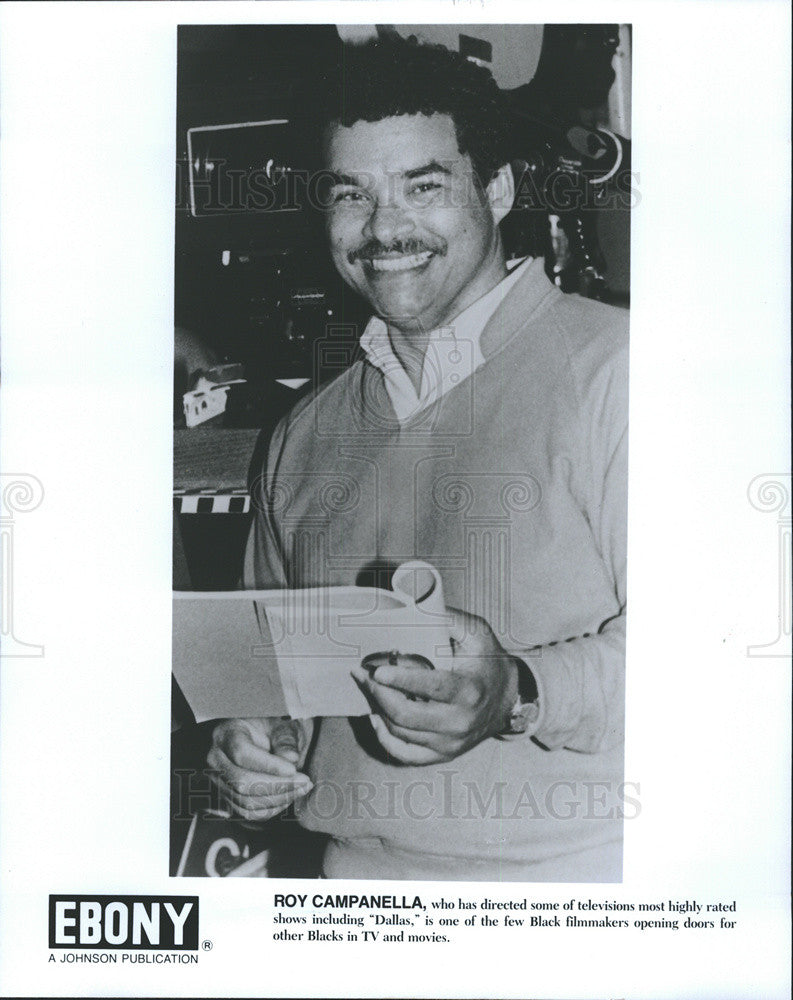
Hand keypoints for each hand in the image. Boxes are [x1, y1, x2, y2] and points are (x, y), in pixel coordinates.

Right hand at [207, 717, 313, 821]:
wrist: (268, 736)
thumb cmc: (274, 727)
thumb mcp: (283, 725)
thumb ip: (286, 740)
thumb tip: (290, 759)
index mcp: (226, 733)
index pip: (242, 753)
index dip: (268, 765)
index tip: (293, 770)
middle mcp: (217, 759)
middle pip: (242, 782)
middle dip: (278, 786)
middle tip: (305, 781)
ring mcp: (219, 781)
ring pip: (246, 802)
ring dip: (279, 799)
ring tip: (302, 788)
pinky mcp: (228, 798)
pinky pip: (249, 813)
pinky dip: (272, 808)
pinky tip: (290, 796)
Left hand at [351, 608, 518, 764]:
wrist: (509, 700)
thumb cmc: (489, 664)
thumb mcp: (478, 634)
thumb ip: (449, 619)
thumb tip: (417, 608)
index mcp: (469, 691)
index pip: (431, 687)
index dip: (402, 679)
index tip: (379, 670)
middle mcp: (460, 722)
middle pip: (407, 715)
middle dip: (379, 694)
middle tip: (364, 674)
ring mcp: (450, 743)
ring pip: (401, 733)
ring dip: (378, 709)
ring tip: (368, 687)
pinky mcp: (443, 754)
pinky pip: (406, 754)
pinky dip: (386, 738)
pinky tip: (377, 717)